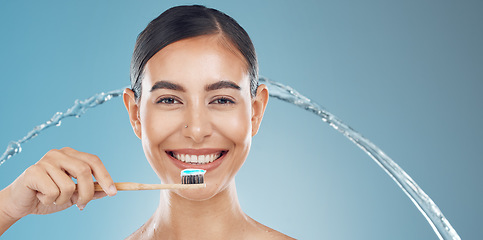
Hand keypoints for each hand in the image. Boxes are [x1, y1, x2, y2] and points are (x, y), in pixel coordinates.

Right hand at [0, 147, 116, 221]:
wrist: (21, 202)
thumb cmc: (49, 196)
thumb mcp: (74, 195)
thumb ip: (91, 191)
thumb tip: (109, 191)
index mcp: (71, 155)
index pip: (94, 161)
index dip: (105, 177)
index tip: (113, 192)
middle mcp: (59, 153)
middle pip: (84, 171)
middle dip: (87, 192)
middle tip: (82, 205)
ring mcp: (45, 161)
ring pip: (69, 185)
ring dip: (64, 200)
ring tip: (53, 198)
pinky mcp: (33, 171)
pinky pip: (53, 191)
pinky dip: (50, 200)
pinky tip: (41, 196)